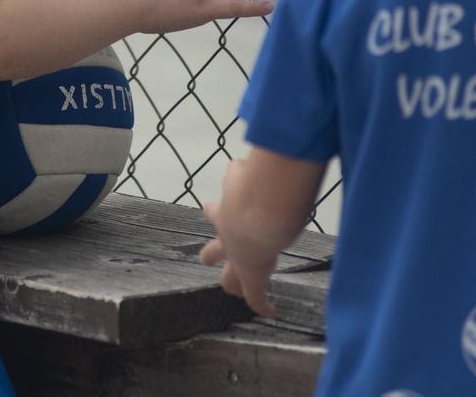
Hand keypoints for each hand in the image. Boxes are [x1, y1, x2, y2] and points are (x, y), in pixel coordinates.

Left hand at [199, 158, 280, 318]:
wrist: (253, 216)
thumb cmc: (250, 192)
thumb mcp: (241, 175)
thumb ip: (240, 171)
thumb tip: (240, 161)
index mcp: (224, 214)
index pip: (216, 211)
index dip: (216, 210)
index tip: (214, 208)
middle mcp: (227, 239)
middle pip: (214, 250)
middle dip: (211, 253)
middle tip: (206, 256)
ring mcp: (238, 261)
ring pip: (231, 278)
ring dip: (233, 284)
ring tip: (233, 290)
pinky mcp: (252, 278)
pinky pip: (256, 297)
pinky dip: (263, 306)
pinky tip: (270, 314)